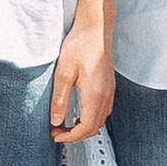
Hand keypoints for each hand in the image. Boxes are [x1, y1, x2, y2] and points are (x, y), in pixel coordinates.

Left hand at [50, 14, 113, 142]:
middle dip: (76, 135)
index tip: (55, 135)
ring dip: (84, 127)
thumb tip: (56, 120)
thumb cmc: (81, 45)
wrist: (96, 28)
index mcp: (96, 93)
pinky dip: (91, 118)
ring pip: (100, 119)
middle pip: (95, 126)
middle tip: (57, 132)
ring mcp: (110, 90)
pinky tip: (78, 114)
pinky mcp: (108, 85)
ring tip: (65, 125)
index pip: (86, 127)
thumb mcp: (63, 73)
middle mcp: (106, 94)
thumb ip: (60, 99)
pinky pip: (103, 110)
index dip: (70, 137)